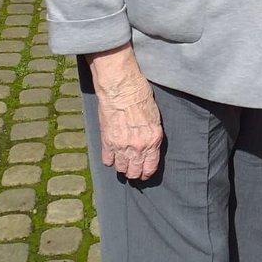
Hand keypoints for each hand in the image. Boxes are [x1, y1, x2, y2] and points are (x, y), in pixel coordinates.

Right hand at [87, 45, 162, 179]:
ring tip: (123, 161)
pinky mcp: (107, 142)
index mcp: (153, 140)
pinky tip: (112, 154)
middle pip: (135, 173)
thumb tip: (149, 146)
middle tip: (134, 168)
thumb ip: (152, 135)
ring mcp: (121, 147)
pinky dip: (110, 159)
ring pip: (121, 169)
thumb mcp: (155, 117)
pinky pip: (107, 161)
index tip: (145, 172)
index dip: (147, 172)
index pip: (150, 167)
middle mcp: (137, 148)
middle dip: (135, 172)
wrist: (122, 88)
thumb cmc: (140, 96)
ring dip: (122, 166)